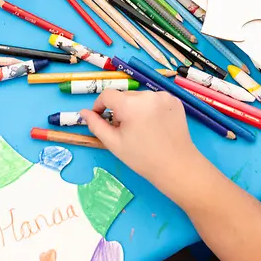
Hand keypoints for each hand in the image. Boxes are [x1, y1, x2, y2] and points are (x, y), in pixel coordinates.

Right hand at [81, 90, 204, 189]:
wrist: (176, 165)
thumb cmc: (142, 158)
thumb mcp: (114, 143)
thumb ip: (96, 125)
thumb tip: (84, 112)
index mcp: (131, 104)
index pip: (107, 95)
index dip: (100, 105)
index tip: (100, 117)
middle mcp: (147, 95)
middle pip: (124, 96)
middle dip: (120, 109)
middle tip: (124, 130)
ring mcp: (163, 96)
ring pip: (140, 97)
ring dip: (135, 108)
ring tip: (141, 129)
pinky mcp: (175, 100)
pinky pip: (155, 99)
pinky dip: (150, 108)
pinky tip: (154, 125)